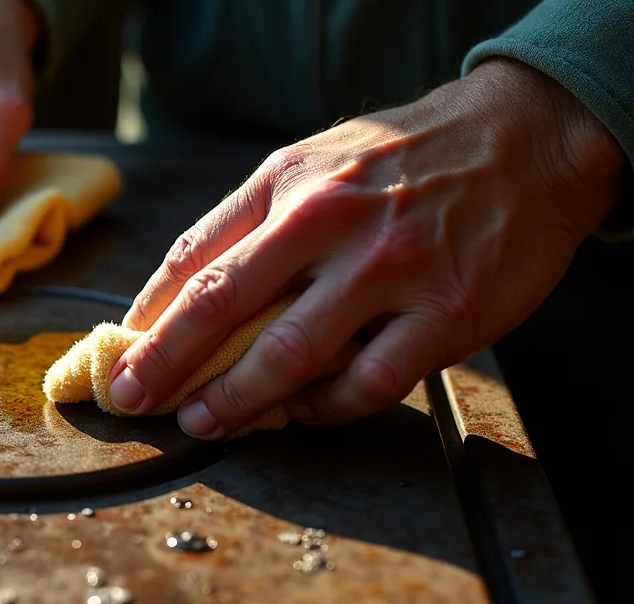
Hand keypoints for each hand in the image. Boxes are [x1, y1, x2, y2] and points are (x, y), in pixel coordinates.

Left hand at [111, 58, 627, 438]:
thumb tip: (176, 295)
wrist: (526, 138)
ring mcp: (390, 269)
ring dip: (234, 398)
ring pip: (290, 354)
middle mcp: (331, 221)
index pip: (195, 256)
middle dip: (165, 362)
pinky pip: (369, 383)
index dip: (148, 316)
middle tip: (132, 400)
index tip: (120, 355)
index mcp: (289, 183)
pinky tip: (302, 412)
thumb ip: (248, 222)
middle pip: (223, 304)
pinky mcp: (446, 313)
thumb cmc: (404, 159)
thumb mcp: (314, 162)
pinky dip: (326, 408)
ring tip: (203, 422)